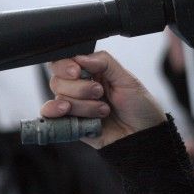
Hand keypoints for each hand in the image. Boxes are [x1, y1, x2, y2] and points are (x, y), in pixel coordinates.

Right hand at [41, 52, 166, 148]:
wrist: (143, 136)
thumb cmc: (139, 107)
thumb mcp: (127, 79)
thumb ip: (104, 62)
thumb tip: (80, 57)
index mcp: (92, 72)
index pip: (65, 62)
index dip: (66, 66)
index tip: (77, 72)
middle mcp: (80, 88)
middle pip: (58, 80)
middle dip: (80, 88)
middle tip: (99, 93)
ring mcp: (75, 106)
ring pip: (59, 98)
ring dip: (82, 105)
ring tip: (103, 111)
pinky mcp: (71, 124)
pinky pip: (50, 116)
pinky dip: (54, 112)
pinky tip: (67, 112)